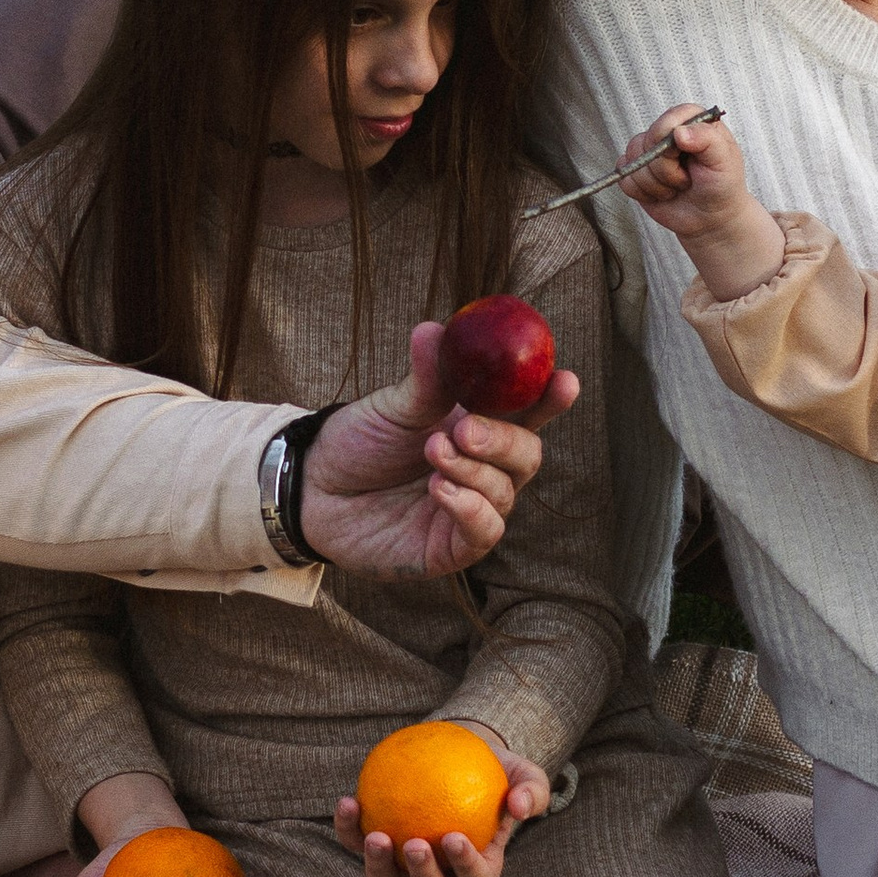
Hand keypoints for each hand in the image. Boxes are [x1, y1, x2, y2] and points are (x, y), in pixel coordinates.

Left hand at [297, 324, 577, 580]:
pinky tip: (441, 490)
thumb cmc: (358, 444)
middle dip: (502, 439)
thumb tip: (434, 329)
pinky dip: (470, 509)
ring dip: (473, 470)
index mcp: (477, 425)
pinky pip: (484, 532)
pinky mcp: (451, 547)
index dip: (551, 398)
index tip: (563, 379)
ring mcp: (471, 508)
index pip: (528, 412)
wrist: (314, 490)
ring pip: (505, 491)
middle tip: (464, 429)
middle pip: (527, 454)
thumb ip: (424, 378)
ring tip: (433, 452)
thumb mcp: (392, 407)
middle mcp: (483, 468)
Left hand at [335, 752, 552, 876]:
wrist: (460, 756)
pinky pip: (357, 841)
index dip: (466, 867)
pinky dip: (349, 827)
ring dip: (377, 867)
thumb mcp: (525, 776)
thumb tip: (520, 806)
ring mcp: (404, 864)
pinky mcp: (375, 843)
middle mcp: (441, 875)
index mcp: (479, 867)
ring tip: (375, 835)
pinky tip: (349, 801)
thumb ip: (531, 791)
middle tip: (414, 844)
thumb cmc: (498, 771)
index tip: (454, 837)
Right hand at [614, 107, 784, 299]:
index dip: (670, 138)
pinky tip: (663, 196)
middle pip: (645, 141)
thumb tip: (683, 133)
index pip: (670, 116)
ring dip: (655, 185)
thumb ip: (709, 142)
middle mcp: (668, 131)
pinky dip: (642, 194)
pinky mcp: (635, 173)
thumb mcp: (726, 165)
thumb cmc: (724, 190)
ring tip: (678, 190)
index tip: (684, 157)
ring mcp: (648, 152)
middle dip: (665, 170)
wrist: (712, 222)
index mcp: (693, 121)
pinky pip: (624, 179)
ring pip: (631, 162)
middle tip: (686, 182)